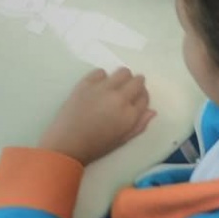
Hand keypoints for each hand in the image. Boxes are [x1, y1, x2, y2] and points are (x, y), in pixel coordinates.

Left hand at [39, 68, 155, 164]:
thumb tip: (152, 111)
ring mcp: (102, 88)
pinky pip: (101, 71)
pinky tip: (97, 88)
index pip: (145, 97)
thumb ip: (139, 125)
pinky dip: (102, 77)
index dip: (142, 98)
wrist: (67, 144)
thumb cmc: (96, 146)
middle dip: (136, 85)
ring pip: (123, 72)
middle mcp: (119, 98)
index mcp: (130, 114)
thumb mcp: (122, 140)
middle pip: (137, 81)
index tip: (135, 101)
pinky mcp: (86, 83)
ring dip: (122, 78)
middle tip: (127, 93)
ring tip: (114, 87)